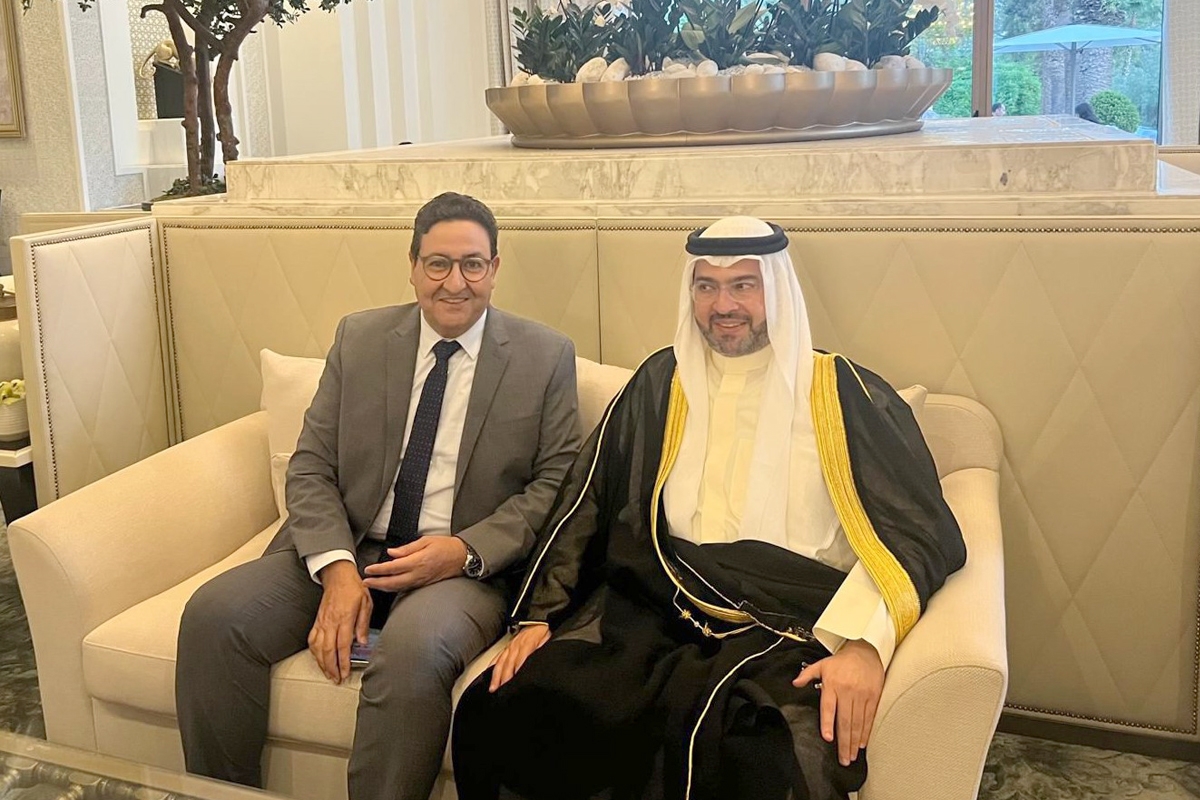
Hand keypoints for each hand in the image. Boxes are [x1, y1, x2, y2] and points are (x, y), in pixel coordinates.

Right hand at [308, 560, 371, 684]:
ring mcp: (322, 622)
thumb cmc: (353, 588)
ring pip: (317, 647)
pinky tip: (318, 658)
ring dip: (322, 663)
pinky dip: (314, 652)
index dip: (342, 661)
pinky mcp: (317, 621)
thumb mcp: (366, 603)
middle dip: (331, 667)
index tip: (344, 673)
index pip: (342, 645)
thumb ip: (363, 623)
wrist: (338, 576)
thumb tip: (361, 642)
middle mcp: (330, 622)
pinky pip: (312, 639)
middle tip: (336, 679)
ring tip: (328, 673)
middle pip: (327, 650)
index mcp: (344, 618)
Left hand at [361, 536, 467, 591]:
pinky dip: (394, 588)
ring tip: (373, 585)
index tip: (368, 570)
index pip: (393, 567)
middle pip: (393, 582)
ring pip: (398, 587)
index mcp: (418, 561)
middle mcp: (418, 573)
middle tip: (365, 582)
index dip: (379, 570)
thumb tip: (391, 553)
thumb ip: (407, 548)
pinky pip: (406, 588)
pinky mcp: (424, 584)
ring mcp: (421, 581)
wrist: (462, 557)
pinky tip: (388, 587)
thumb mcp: (426, 541)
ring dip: (384, 588)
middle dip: (377, 583)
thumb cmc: (446, 546)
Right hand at [489, 623, 549, 692]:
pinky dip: (492, 666)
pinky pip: (497, 657)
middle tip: (501, 689)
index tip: (515, 681)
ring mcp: (510, 646)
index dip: (518, 669)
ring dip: (496, 675)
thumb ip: (543, 651)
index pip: (521, 658)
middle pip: (508, 663)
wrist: (538, 619)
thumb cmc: (543, 631)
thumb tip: (541, 661)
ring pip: (501, 662)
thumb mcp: (548, 639)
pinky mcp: (506, 647)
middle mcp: (516, 645)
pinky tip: (488, 674)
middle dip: (504, 677)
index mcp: (528, 643)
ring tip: (493, 687)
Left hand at [793, 639, 884, 766]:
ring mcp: (862, 695)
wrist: (866, 651)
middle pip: (845, 720)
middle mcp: (847, 691)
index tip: (828, 738)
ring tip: (851, 756)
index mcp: (833, 684)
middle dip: (844, 742)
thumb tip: (795, 683)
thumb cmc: (842, 660)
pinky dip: (865, 732)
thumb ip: (807, 674)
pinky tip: (861, 743)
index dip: (828, 723)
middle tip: (843, 759)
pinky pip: (869, 717)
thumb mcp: (822, 664)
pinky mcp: (873, 697)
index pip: (829, 707)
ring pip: (858, 722)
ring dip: (854, 741)